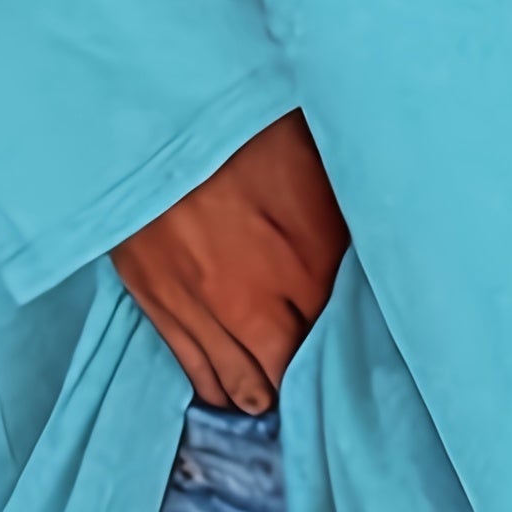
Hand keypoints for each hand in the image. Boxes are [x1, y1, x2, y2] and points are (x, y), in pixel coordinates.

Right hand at [111, 109, 347, 413]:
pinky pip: (192, 367)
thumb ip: (338, 220)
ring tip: (272, 398)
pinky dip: (215, 387)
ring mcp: (202, 307)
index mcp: (310, 262)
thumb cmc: (241, 125)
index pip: (339, 335)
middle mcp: (257, 299)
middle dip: (303, 380)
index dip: (346, 347)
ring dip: (260, 394)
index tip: (353, 353)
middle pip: (288, 371)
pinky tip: (228, 394)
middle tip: (314, 387)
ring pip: (239, 381)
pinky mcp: (156, 301)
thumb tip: (361, 254)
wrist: (150, 112)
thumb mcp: (316, 161)